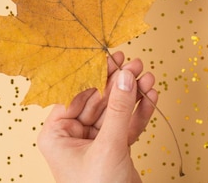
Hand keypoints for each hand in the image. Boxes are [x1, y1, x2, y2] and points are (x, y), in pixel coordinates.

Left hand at [38, 52, 157, 182]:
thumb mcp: (108, 146)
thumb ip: (117, 109)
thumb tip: (123, 75)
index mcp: (56, 135)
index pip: (75, 95)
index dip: (94, 73)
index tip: (111, 56)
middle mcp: (72, 137)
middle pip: (98, 99)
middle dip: (119, 82)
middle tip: (135, 62)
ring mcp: (94, 143)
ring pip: (114, 111)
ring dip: (132, 94)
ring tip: (148, 75)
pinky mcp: (113, 150)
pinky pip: (126, 125)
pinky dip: (139, 111)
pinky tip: (151, 95)